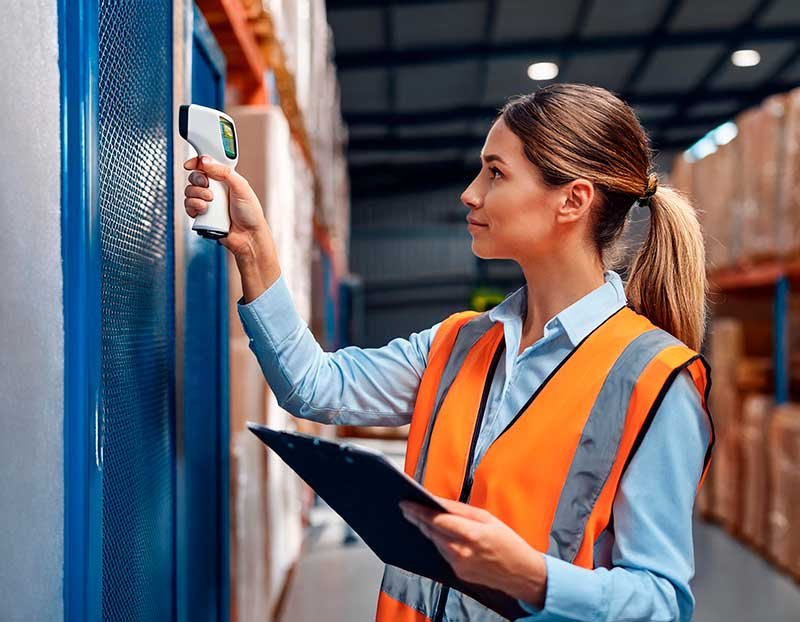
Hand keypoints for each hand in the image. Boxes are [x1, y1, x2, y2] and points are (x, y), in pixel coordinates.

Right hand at [182, 155, 270, 258]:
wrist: (248, 237)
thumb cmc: (251, 214)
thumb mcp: (242, 187)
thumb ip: (224, 171)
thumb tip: (206, 161)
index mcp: (226, 179)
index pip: (207, 165)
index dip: (197, 162)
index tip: (191, 164)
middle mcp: (215, 189)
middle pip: (195, 177)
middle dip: (198, 180)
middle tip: (208, 186)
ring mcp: (207, 202)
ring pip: (189, 191)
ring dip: (196, 195)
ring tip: (209, 202)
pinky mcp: (202, 214)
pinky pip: (188, 206)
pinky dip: (193, 206)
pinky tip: (203, 210)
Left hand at [399, 497, 546, 607]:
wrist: (521, 573)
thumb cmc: (508, 543)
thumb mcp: (487, 518)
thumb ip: (461, 510)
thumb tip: (440, 502)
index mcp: (471, 535)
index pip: (436, 520)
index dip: (418, 511)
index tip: (406, 503)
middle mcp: (461, 552)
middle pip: (431, 532)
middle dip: (418, 519)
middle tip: (407, 507)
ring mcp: (459, 565)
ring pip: (435, 543)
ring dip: (428, 530)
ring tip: (421, 517)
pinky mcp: (458, 574)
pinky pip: (443, 553)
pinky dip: (440, 542)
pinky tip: (439, 534)